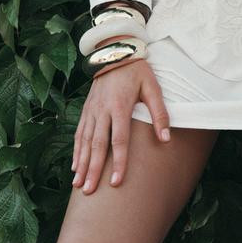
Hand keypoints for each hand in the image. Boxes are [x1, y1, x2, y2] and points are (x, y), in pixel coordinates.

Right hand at [72, 37, 169, 194]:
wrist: (115, 51)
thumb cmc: (137, 70)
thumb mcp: (152, 87)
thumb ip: (159, 113)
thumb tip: (166, 138)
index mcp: (120, 106)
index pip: (119, 140)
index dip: (118, 163)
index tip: (116, 182)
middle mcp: (102, 110)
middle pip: (98, 145)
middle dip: (94, 170)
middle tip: (90, 191)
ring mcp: (92, 110)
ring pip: (85, 142)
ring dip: (82, 164)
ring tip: (79, 186)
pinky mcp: (86, 108)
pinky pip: (79, 133)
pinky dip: (76, 150)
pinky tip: (75, 166)